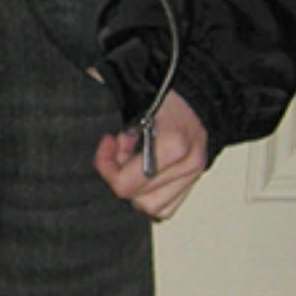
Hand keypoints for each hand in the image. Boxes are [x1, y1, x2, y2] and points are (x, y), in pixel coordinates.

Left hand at [94, 89, 208, 219]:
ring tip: (135, 158)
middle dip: (121, 172)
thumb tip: (95, 121)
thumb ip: (109, 103)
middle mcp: (188, 164)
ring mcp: (193, 174)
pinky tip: (145, 171)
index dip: (107, 165)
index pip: (125, 184)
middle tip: (123, 145)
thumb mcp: (133, 92)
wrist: (200, 88)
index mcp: (174, 145)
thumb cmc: (165, 88)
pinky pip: (166, 208)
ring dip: (136, 187)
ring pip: (151, 207)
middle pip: (135, 196)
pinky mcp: (194, 180)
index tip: (109, 141)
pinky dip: (150, 195)